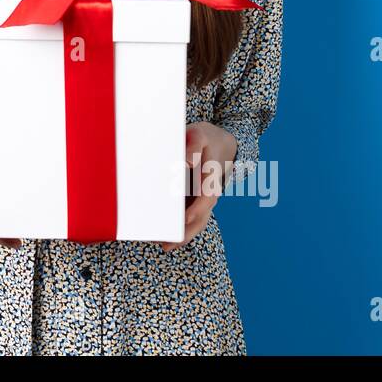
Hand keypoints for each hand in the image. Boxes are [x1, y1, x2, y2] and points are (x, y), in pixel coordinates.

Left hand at [158, 120, 235, 252]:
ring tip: (163, 246)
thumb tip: (185, 162)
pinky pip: (189, 217)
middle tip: (167, 244)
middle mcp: (210, 193)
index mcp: (212, 178)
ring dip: (182, 235)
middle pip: (201, 218)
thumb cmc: (206, 138)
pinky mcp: (196, 200)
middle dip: (186, 232)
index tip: (185, 218)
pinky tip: (163, 236)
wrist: (219, 143)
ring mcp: (204, 199)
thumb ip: (193, 146)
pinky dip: (179, 228)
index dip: (197, 209)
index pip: (206, 198)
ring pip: (196, 222)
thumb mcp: (200, 135)